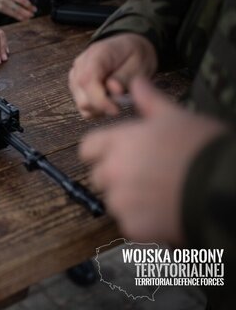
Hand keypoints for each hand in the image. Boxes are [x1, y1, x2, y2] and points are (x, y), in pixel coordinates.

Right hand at [69, 33, 157, 118]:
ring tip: (116, 100)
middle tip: (121, 103)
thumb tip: (114, 91)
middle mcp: (80, 65)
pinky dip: (96, 109)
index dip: (99, 99)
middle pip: (82, 96)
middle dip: (103, 106)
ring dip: (100, 108)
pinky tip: (108, 101)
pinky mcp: (76, 86)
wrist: (127, 47)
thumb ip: (124, 77)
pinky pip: (83, 106)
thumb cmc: (134, 54)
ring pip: (82, 104)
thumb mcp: (138, 63)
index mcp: (96, 54)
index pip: (87, 80)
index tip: (116, 110)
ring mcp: (75, 76)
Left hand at [80, 77, 225, 244]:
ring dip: (130, 200)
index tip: (118, 154)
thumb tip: (138, 83)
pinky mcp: (134, 226)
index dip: (102, 151)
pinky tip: (165, 210)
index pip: (88, 148)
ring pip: (114, 201)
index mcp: (118, 143)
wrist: (225, 185)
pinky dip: (144, 221)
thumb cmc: (201, 148)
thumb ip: (149, 101)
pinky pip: (130, 223)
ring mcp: (122, 201)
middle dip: (117, 176)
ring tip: (160, 192)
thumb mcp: (175, 116)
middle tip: (147, 174)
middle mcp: (114, 171)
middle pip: (99, 176)